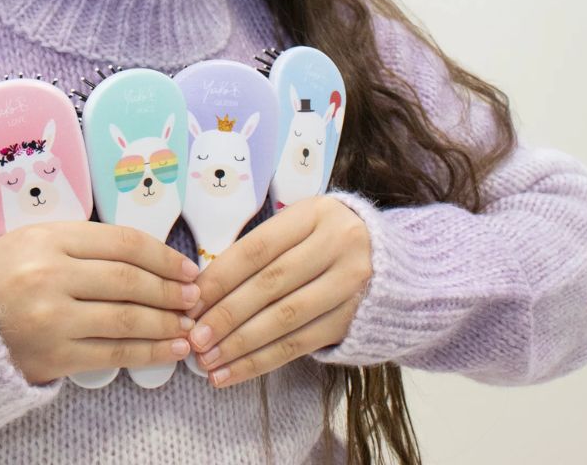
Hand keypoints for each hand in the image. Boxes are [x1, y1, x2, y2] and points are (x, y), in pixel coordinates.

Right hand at [0, 221, 200, 384]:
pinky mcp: (54, 356)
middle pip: (128, 281)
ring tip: (187, 323)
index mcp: (50, 239)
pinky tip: (169, 349)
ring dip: (165, 323)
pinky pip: (112, 354)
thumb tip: (149, 257)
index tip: (187, 267)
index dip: (162, 256)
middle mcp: (50, 276)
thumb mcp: (39, 238)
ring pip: (125, 319)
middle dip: (169, 290)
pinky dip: (147, 352)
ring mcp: (52, 318)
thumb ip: (86, 241)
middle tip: (193, 296)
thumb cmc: (8, 271)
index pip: (122, 243)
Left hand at [186, 195, 371, 387]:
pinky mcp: (353, 319)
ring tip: (208, 361)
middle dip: (226, 315)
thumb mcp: (300, 225)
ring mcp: (349, 285)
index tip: (190, 300)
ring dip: (241, 344)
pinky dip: (263, 360)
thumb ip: (261, 248)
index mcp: (314, 214)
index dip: (220, 276)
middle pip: (269, 285)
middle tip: (194, 337)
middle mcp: (336, 246)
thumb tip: (203, 288)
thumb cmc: (326, 239)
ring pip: (285, 319)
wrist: (396, 262)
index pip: (256, 248)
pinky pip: (301, 344)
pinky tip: (234, 372)